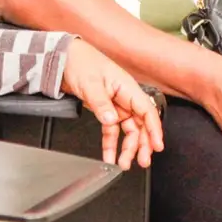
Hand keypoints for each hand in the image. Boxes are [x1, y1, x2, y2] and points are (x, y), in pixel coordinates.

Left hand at [60, 40, 164, 169]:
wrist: (65, 58)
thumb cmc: (81, 62)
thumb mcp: (90, 83)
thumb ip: (101, 104)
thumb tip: (112, 120)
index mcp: (127, 87)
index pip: (147, 111)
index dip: (154, 129)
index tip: (157, 146)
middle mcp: (125, 97)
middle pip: (140, 124)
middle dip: (143, 144)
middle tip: (142, 161)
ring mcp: (116, 105)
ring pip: (128, 130)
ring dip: (127, 147)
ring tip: (124, 163)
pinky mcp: (105, 110)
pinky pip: (112, 130)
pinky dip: (111, 144)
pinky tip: (110, 155)